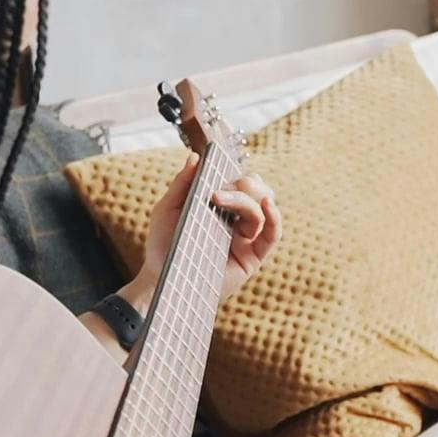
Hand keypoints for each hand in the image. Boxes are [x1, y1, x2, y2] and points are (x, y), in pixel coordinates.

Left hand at [138, 151, 281, 301]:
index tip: (218, 166)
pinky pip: (273, 234)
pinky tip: (267, 206)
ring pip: (264, 207)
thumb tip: (196, 156)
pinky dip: (275, 217)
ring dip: (246, 198)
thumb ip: (182, 183)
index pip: (239, 180)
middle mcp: (236, 218)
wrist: (162, 280)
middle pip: (257, 190)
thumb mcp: (167, 209)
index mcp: (219, 205)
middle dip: (242, 183)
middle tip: (218, 191)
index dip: (234, 172)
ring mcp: (247, 236)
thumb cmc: (164, 246)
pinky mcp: (253, 256)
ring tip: (222, 199)